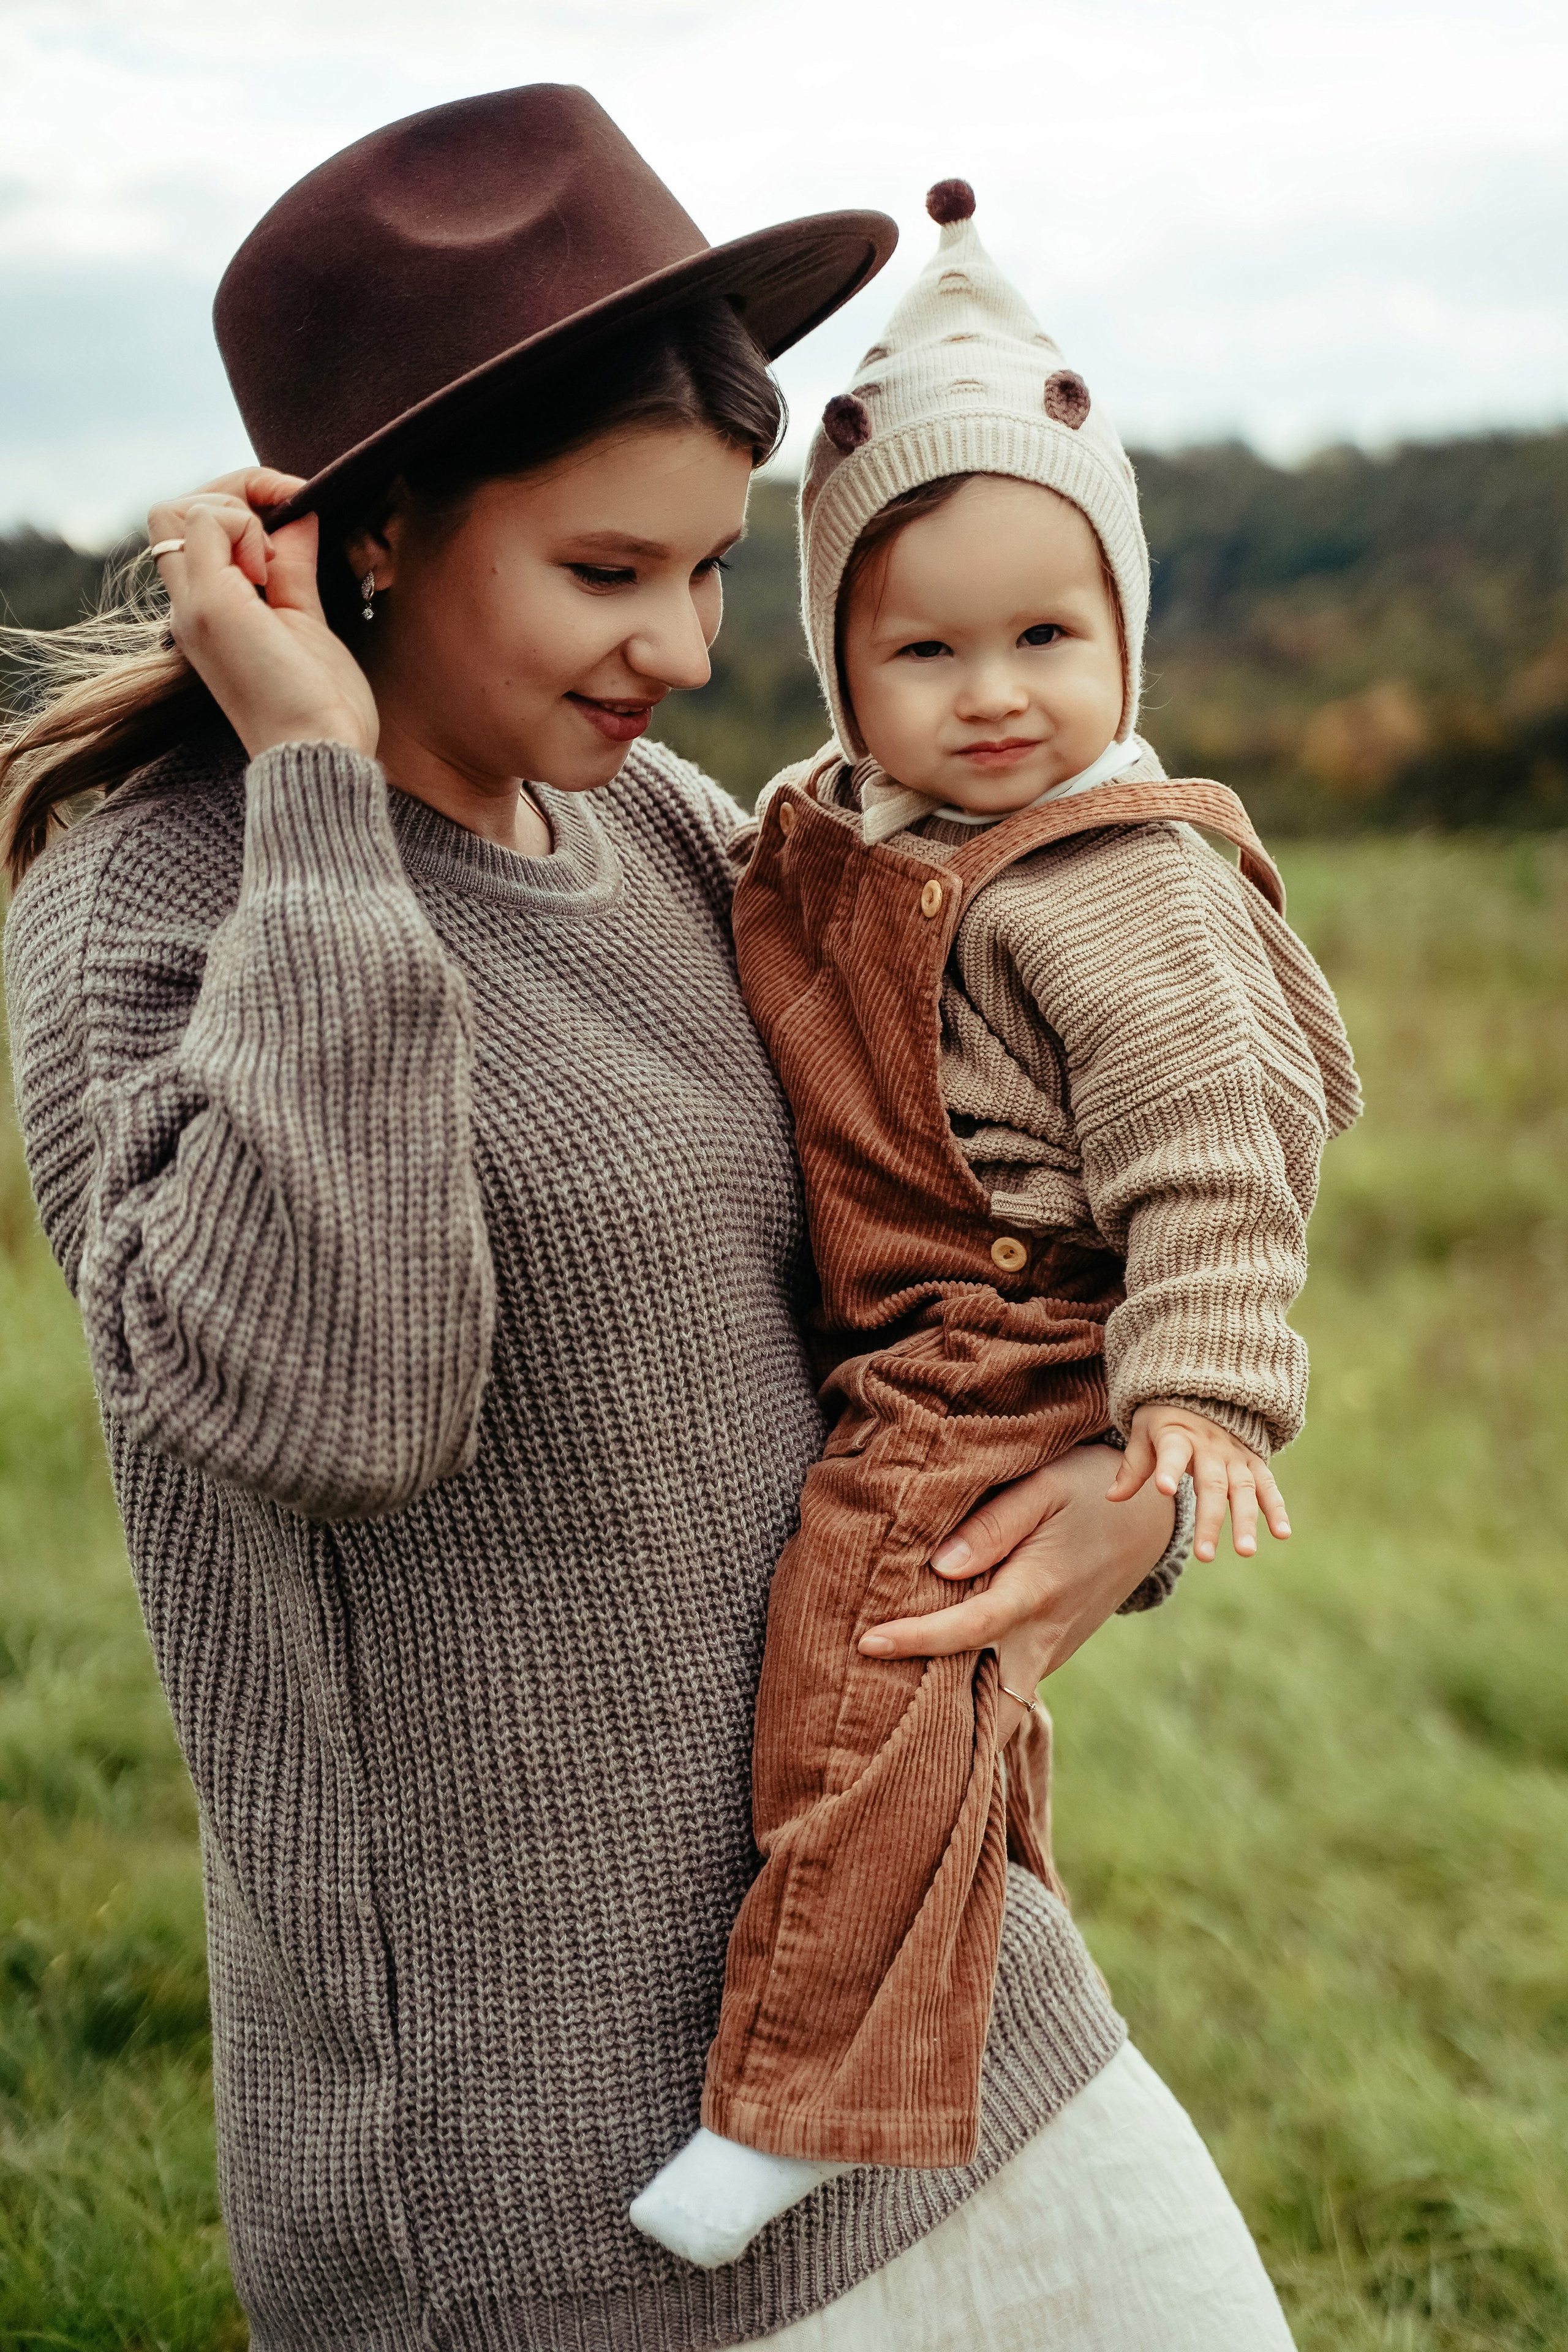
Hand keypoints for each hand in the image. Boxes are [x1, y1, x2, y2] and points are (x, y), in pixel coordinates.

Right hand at [147, 469, 379, 760]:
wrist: (321, 754)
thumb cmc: (322, 705)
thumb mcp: (306, 619)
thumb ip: (294, 566)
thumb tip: (298, 512)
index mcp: (209, 614)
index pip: (191, 532)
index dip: (239, 509)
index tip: (292, 524)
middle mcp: (189, 609)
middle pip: (173, 513)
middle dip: (234, 493)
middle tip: (287, 517)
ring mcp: (195, 607)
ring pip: (176, 510)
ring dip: (239, 510)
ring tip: (277, 563)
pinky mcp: (212, 606)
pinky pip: (207, 520)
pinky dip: (246, 524)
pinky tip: (272, 571)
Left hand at [856, 1444, 1177, 1744]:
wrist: (1149, 1517)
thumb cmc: (1090, 1490)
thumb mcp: (1045, 1486)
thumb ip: (994, 1524)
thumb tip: (941, 1565)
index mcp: (1036, 1591)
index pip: (969, 1628)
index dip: (917, 1639)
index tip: (868, 1642)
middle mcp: (1043, 1636)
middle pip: (994, 1710)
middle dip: (947, 1733)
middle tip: (884, 1735)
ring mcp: (1050, 1651)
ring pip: (1001, 1706)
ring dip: (958, 1720)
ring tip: (893, 1720)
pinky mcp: (1050, 1651)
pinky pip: (1009, 1688)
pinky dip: (975, 1698)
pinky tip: (932, 1688)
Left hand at [1108, 1403, 1288, 1563]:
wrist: (1203, 1392)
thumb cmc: (1166, 1419)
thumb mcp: (1143, 1433)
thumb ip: (1133, 1466)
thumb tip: (1111, 1498)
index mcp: (1178, 1435)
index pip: (1172, 1452)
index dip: (1168, 1468)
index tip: (1163, 1489)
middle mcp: (1210, 1447)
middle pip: (1211, 1485)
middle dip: (1210, 1521)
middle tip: (1205, 1556)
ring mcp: (1235, 1456)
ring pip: (1243, 1490)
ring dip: (1246, 1521)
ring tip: (1246, 1552)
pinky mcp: (1254, 1463)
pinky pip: (1268, 1486)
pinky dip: (1277, 1508)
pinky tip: (1282, 1533)